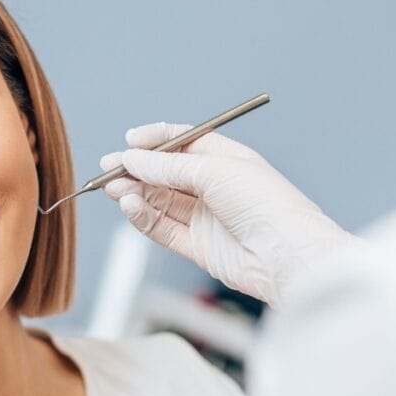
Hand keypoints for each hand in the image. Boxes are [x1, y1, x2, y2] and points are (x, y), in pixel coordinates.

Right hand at [100, 124, 357, 306]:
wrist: (287, 255)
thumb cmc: (266, 204)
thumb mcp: (214, 171)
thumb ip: (168, 167)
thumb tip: (132, 159)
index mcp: (225, 159)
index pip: (181, 143)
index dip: (154, 141)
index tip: (129, 142)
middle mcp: (213, 186)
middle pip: (164, 173)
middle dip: (135, 169)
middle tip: (107, 168)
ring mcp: (204, 216)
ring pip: (158, 200)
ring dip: (134, 192)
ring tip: (112, 188)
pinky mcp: (195, 245)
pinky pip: (161, 227)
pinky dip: (142, 217)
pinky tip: (129, 206)